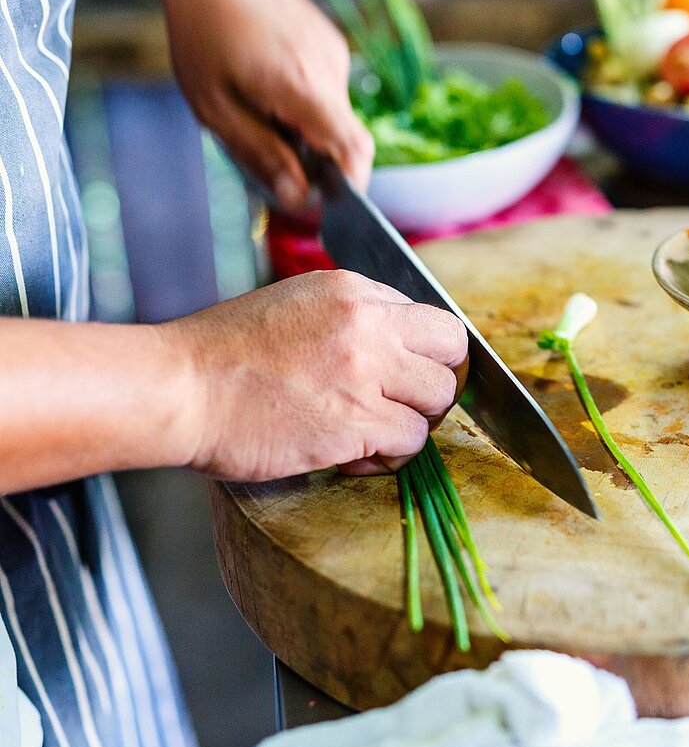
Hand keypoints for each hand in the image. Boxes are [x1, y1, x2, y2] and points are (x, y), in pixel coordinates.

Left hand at [156, 0, 372, 208]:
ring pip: (331, 114)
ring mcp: (334, 54)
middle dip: (313, 158)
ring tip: (258, 107)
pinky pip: (326, 90)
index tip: (333, 206)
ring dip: (303, 126)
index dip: (353, 185)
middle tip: (269, 154)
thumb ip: (261, 155)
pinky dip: (303, 101)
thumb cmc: (204, 33)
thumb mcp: (215, 108)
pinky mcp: (330, 44)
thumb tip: (297, 199)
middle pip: (340, 137)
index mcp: (302, 88)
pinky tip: (268, 83)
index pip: (354, 148)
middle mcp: (328, 70)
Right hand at [160, 271, 467, 480]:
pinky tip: (354, 456)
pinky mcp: (357, 421)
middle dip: (434, 384)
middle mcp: (368, 324)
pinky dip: (390, 456)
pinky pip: (411, 441)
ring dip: (412, 423)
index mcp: (353, 290)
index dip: (425, 354)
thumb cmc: (221, 355)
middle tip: (403, 405)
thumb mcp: (295, 305)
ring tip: (372, 434)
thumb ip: (350, 318)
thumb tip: (394, 345)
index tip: (405, 376)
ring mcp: (366, 372)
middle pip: (452, 353)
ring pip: (438, 400)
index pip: (432, 319)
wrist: (178, 388)